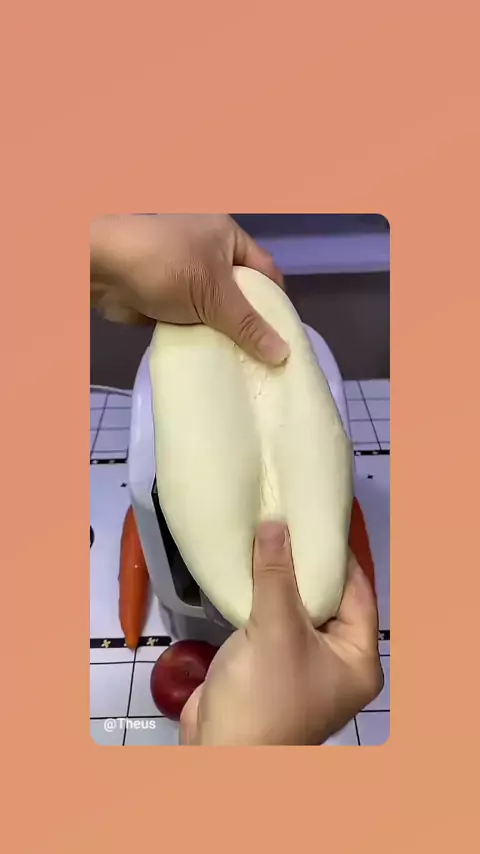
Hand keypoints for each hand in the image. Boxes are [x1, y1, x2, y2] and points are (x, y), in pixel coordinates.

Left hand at [90, 213, 288, 364]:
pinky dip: (202, 339)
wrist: (101, 269)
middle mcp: (208, 253)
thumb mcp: (214, 294)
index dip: (277, 303)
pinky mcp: (166, 300)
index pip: (266, 271)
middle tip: (269, 358)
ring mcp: (185, 277)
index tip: (286, 337)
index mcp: (227, 237)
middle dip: (251, 324)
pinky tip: (216, 362)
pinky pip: (193, 322)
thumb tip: (282, 353)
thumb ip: (248, 325)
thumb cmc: (166, 265)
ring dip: (225, 335)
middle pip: (241, 294)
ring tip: (246, 366)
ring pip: (216, 311)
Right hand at [180, 521, 382, 745]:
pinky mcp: (269, 665)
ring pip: (297, 610)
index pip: (358, 593)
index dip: (338, 556)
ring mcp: (302, 665)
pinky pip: (272, 622)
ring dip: (281, 580)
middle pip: (327, 600)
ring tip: (268, 536)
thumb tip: (275, 523)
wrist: (219, 750)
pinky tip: (249, 569)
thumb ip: (276, 574)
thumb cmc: (265, 693)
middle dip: (306, 564)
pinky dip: (262, 598)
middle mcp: (336, 662)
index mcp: (357, 659)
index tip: (319, 521)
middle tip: (290, 522)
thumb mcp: (276, 628)